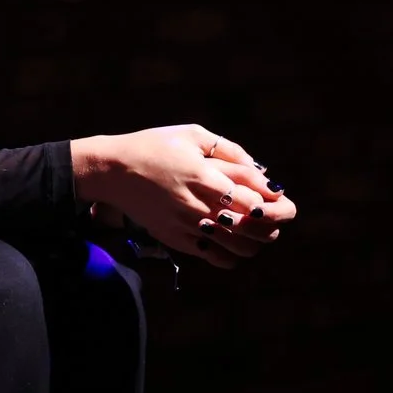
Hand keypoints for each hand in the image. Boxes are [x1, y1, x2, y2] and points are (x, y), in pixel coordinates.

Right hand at [72, 125, 295, 266]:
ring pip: (239, 247)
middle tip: (273, 215)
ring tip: (255, 230)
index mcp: (205, 176)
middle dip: (273, 223)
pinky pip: (215, 257)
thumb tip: (260, 171)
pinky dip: (233, 254)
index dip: (276, 203)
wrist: (113, 171)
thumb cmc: (155, 146)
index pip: (256, 200)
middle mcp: (199, 205)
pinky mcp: (177, 240)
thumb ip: (230, 151)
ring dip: (256, 241)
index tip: (278, 199)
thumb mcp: (192, 135)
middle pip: (254, 227)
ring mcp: (188, 226)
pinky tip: (232, 242)